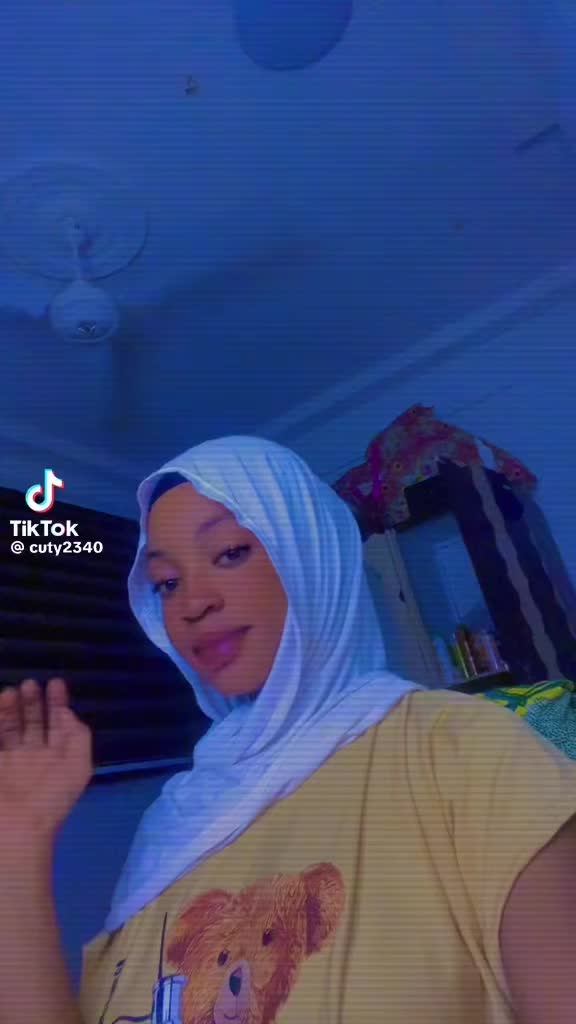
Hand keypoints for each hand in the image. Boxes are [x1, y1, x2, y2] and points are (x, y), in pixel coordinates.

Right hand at [0, 677, 92, 843]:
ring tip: (12, 691)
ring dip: (11, 708)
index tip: (55, 682)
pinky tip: (0, 702)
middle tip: (30, 683)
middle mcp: (33, 759)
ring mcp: (10, 762)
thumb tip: (66, 713)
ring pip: (10, 728)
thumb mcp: (78, 766)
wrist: (13, 829)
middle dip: (32, 702)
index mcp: (56, 760)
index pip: (58, 725)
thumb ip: (77, 736)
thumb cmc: (49, 796)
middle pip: (32, 723)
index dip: (58, 703)